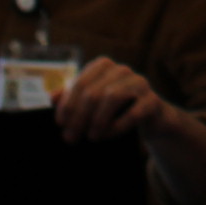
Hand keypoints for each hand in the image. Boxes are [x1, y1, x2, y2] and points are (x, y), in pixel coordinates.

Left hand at [53, 56, 175, 145]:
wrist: (149, 118)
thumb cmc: (113, 109)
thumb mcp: (90, 102)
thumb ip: (71, 97)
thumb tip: (53, 96)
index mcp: (104, 66)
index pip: (81, 82)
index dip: (68, 104)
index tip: (60, 123)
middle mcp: (122, 70)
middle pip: (94, 92)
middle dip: (79, 118)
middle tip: (70, 138)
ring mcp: (140, 83)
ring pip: (112, 97)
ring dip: (97, 121)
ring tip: (90, 137)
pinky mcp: (152, 101)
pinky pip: (133, 112)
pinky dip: (117, 127)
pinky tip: (107, 136)